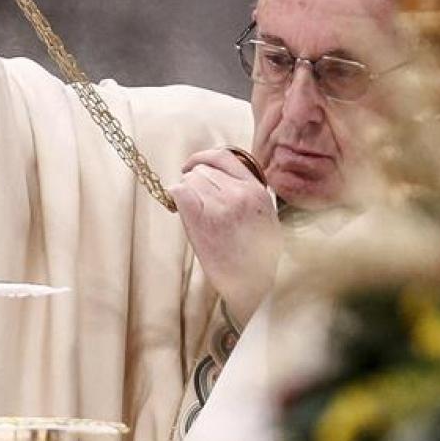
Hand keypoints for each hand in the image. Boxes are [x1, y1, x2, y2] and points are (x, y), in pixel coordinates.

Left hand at [169, 148, 281, 326]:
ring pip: (189, 180)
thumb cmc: (256, 255)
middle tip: (193, 202)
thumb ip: (245, 192)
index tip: (192, 166)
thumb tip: (215, 176)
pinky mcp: (203, 219)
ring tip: (195, 214)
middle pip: (202, 169)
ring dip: (186, 193)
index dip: (202, 158)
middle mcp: (240, 193)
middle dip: (193, 183)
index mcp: (257, 190)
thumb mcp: (264, 216)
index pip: (223, 156)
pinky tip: (182, 211)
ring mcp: (221, 205)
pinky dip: (176, 198)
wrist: (252, 284)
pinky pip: (179, 192)